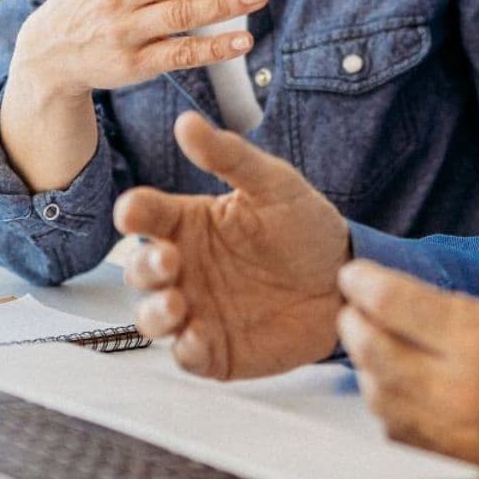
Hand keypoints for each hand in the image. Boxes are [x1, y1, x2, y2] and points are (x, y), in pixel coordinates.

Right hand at [117, 112, 348, 378]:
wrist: (346, 282)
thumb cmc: (305, 228)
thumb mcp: (274, 185)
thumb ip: (231, 157)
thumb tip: (188, 123)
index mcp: (189, 224)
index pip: (146, 216)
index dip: (133, 213)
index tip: (132, 211)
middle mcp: (183, 268)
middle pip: (140, 270)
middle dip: (144, 266)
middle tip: (167, 260)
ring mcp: (196, 311)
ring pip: (153, 317)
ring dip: (155, 313)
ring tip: (175, 304)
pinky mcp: (215, 350)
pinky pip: (188, 356)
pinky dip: (186, 349)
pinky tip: (197, 337)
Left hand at [335, 134, 478, 478]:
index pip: (392, 305)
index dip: (363, 284)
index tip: (355, 275)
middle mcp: (465, 388)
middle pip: (374, 351)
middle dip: (357, 323)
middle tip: (356, 306)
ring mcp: (459, 431)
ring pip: (379, 395)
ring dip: (368, 365)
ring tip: (374, 340)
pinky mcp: (460, 457)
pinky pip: (399, 435)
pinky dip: (389, 408)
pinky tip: (399, 384)